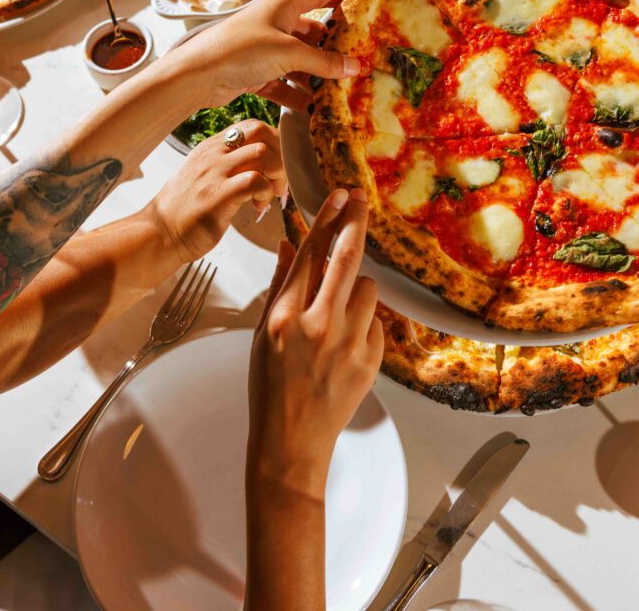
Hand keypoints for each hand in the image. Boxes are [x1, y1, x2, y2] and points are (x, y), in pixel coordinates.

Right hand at [148, 121, 284, 263]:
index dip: (273, 142)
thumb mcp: (202, 175)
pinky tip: (258, 205)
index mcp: (210, 147)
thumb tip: (260, 162)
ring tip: (267, 194)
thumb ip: (226, 163)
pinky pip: (254, 181)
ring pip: (262, 153)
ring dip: (275, 175)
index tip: (275, 165)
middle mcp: (212, 154)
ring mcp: (214, 173)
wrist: (159, 234)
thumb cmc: (183, 210)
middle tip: (277, 181)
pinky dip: (265, 192)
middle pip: (261, 132)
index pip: (251, 126)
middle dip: (279, 154)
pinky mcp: (218, 195)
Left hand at [170, 0, 359, 107]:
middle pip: (311, 33)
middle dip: (332, 49)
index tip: (361, 8)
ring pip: (299, 61)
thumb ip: (323, 61)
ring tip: (340, 90)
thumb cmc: (241, 49)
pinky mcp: (256, 73)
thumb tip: (354, 66)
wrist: (198, 75)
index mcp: (282, 6)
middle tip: (356, 61)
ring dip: (316, 76)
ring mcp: (265, 49)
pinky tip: (313, 108)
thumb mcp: (288, 53)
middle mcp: (275, 24)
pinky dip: (297, 94)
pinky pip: (284, 83)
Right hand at [247, 188, 382, 497]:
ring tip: (336, 310)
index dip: (326, 218)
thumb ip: (281, 286)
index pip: (310, 253)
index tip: (339, 195)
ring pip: (367, 287)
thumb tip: (293, 243)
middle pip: (346, 257)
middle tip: (360, 200)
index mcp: (285, 316)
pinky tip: (344, 342)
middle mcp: (319, 325)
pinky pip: (375, 320)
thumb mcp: (262, 333)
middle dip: (355, 222)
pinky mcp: (371, 361)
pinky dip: (363, 321)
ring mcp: (349, 344)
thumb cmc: (269, 386)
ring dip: (355, 286)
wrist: (291, 443)